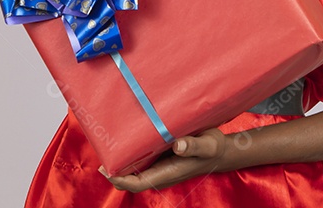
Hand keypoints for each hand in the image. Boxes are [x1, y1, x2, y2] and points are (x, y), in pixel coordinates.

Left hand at [99, 128, 231, 191]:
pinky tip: (124, 139)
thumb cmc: (213, 148)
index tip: (106, 169)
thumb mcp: (208, 144)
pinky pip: (141, 161)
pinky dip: (130, 154)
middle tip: (101, 149)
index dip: (120, 180)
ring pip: (134, 170)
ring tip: (108, 142)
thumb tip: (177, 145)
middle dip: (114, 170)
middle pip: (130, 178)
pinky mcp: (161, 159)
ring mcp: (160, 167)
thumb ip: (194, 146)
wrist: (220, 151)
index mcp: (168, 173)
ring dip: (120, 161)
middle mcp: (160, 173)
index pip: (137, 183)